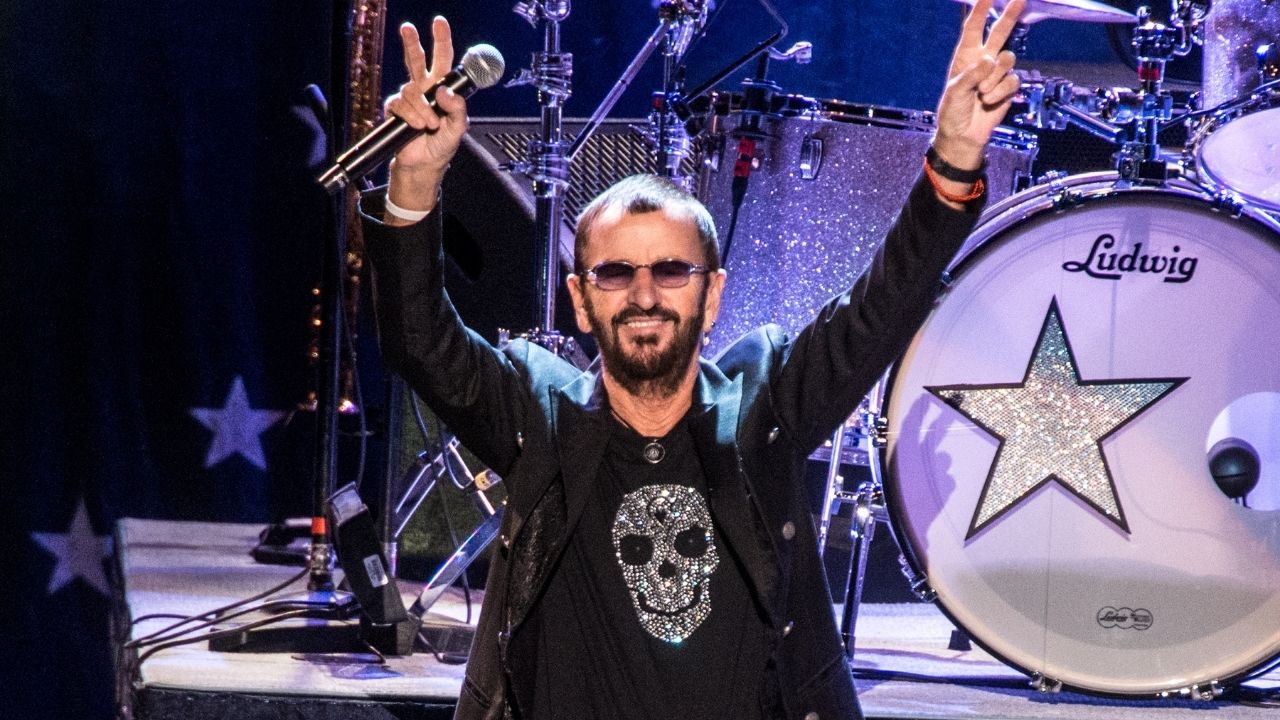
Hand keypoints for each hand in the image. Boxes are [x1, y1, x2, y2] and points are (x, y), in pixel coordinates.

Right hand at [383, 17, 468, 218]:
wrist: (424, 165)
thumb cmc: (442, 145)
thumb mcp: (458, 128)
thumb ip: (457, 108)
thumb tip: (444, 91)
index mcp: (442, 88)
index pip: (443, 59)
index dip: (441, 40)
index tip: (438, 23)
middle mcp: (424, 89)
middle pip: (416, 59)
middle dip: (411, 43)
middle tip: (407, 28)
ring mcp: (409, 98)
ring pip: (411, 90)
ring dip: (422, 109)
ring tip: (430, 125)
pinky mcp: (396, 110)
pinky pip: (400, 105)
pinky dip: (411, 116)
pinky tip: (418, 126)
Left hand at [933, 0, 1024, 170]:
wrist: (964, 135)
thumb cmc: (953, 112)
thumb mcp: (955, 92)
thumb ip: (971, 75)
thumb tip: (990, 60)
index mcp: (965, 56)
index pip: (973, 29)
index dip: (980, 11)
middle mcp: (983, 60)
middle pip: (1000, 32)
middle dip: (1010, 15)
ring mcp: (997, 73)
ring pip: (1007, 60)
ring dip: (994, 78)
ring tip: (981, 93)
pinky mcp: (1008, 86)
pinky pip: (1012, 80)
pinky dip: (1000, 92)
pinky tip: (989, 102)